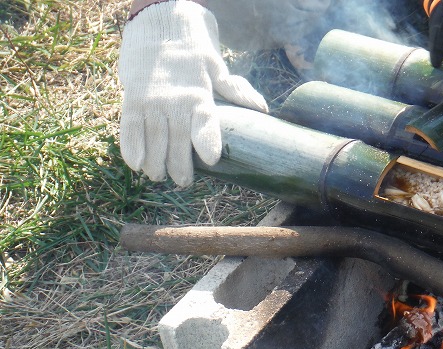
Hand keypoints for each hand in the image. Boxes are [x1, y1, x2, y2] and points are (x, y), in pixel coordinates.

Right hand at [118, 1, 268, 186]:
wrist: (160, 22)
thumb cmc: (194, 50)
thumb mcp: (218, 68)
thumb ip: (236, 91)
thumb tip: (263, 109)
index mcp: (199, 95)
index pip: (204, 122)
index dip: (206, 141)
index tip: (210, 159)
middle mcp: (174, 100)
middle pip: (176, 141)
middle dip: (179, 166)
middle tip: (184, 182)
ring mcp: (151, 100)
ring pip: (152, 140)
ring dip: (155, 163)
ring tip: (159, 177)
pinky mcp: (131, 97)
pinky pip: (129, 127)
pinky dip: (131, 148)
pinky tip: (136, 165)